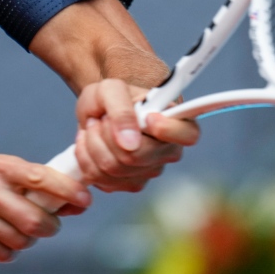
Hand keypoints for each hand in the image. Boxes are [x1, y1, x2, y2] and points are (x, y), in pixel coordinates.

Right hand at [0, 155, 91, 264]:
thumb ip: (35, 186)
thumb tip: (78, 201)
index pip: (40, 177)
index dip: (67, 190)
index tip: (85, 200)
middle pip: (33, 219)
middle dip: (48, 228)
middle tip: (48, 228)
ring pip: (17, 241)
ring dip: (23, 242)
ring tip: (14, 233)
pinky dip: (3, 252)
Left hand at [73, 78, 199, 192]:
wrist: (98, 110)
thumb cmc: (112, 97)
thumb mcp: (112, 89)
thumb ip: (122, 110)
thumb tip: (130, 144)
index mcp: (175, 121)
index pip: (189, 134)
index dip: (167, 129)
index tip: (148, 118)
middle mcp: (167, 150)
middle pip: (135, 156)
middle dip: (108, 134)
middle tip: (104, 117)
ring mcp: (148, 171)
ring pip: (112, 168)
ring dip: (93, 143)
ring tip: (95, 127)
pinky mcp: (127, 184)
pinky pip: (99, 178)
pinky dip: (86, 157)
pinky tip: (90, 142)